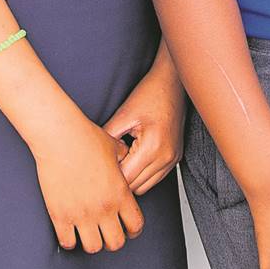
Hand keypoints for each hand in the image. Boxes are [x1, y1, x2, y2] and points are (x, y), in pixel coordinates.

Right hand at [33, 110, 143, 253]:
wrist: (60, 136)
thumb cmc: (86, 138)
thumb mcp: (114, 147)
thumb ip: (124, 159)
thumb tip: (126, 158)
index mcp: (120, 193)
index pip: (136, 225)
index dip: (133, 229)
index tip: (128, 228)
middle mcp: (103, 208)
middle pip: (116, 243)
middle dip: (113, 240)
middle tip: (107, 233)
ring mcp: (81, 214)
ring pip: (93, 248)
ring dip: (92, 242)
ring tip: (88, 232)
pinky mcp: (60, 215)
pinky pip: (67, 242)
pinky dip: (69, 240)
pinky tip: (69, 230)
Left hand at [103, 59, 185, 195]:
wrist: (173, 81)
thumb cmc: (150, 93)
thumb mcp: (123, 114)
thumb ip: (108, 138)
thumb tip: (94, 157)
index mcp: (152, 147)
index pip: (125, 178)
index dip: (109, 175)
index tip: (98, 167)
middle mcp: (166, 157)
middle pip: (135, 187)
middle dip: (119, 179)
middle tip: (106, 164)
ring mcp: (173, 159)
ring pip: (146, 186)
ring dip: (132, 178)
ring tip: (121, 160)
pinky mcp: (175, 157)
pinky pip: (155, 178)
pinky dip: (142, 173)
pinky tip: (133, 157)